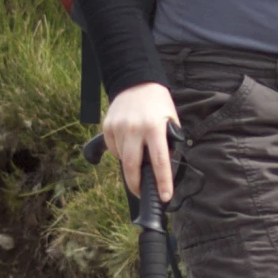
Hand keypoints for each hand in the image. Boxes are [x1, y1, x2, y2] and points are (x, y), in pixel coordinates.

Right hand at [103, 82, 180, 202]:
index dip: (162, 182)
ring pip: (122, 158)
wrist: (136, 81)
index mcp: (154, 127)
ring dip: (130, 165)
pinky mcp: (107, 127)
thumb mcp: (171, 119)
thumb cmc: (157, 103)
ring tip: (138, 158)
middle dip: (136, 184)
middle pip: (132, 166)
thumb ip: (168, 141)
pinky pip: (113, 149)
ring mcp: (118, 128)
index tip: (165, 196)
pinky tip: (128, 145)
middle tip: (141, 193)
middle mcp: (134, 128)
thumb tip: (164, 165)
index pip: (159, 161)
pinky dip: (120, 153)